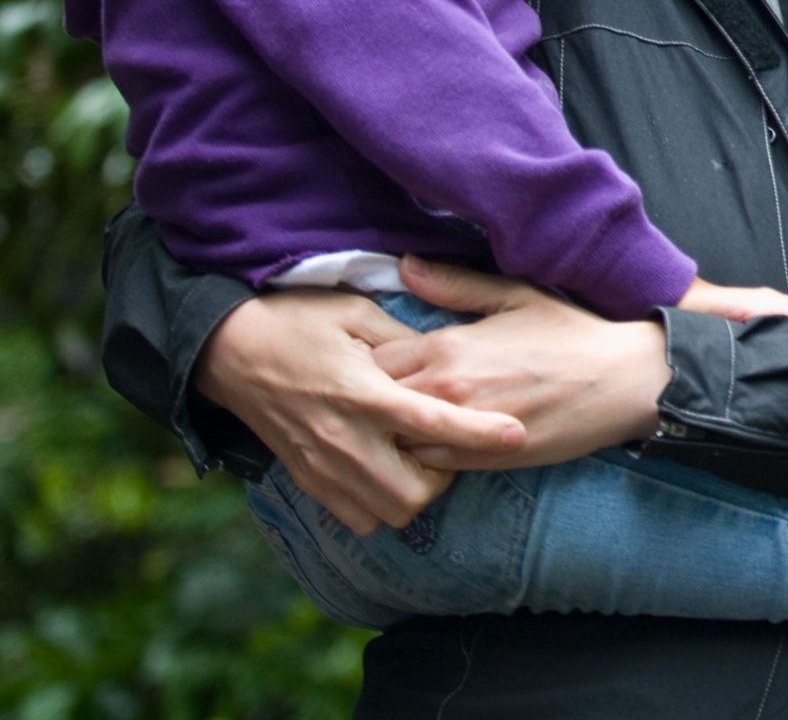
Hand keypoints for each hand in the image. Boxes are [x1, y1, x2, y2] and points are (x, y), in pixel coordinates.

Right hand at [193, 289, 527, 533]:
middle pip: (415, 492)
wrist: (227, 349)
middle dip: (445, 476)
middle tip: (451, 445)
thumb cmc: (297, 320)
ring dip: (414, 493)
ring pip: (387, 513)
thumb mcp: (358, 313)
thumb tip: (449, 353)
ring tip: (420, 459)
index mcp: (363, 393)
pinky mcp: (305, 478)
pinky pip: (355, 516)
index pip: (433, 423)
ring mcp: (321, 465)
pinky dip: (380, 503)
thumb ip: (408, 338)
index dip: (479, 432)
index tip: (517, 434)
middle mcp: (343, 439)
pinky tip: (388, 470)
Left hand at [373, 257, 672, 468]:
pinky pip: (428, 466)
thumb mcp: (516, 295)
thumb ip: (455, 284)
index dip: (365, 364)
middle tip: (373, 397)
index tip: (371, 363)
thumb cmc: (572, 334)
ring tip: (396, 424)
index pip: (371, 361)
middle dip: (368, 401)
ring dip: (392, 433)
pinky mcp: (484, 458)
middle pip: (373, 405)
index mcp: (447, 347)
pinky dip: (421, 456)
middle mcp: (446, 391)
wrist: (623, 381)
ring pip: (395, 441)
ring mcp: (463, 428)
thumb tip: (405, 265)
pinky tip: (432, 443)